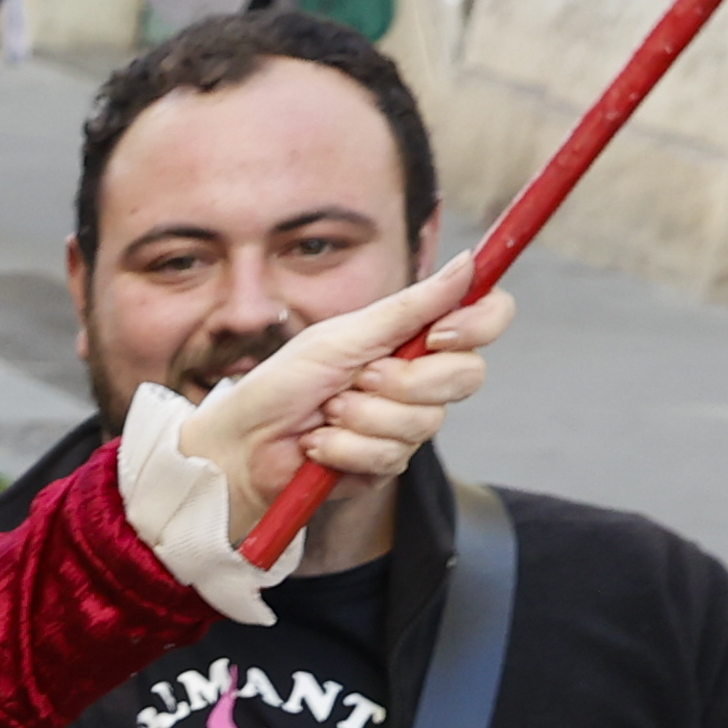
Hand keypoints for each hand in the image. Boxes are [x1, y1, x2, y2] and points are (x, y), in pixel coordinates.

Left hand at [172, 252, 511, 515]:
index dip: (478, 324)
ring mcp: (406, 425)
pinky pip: (390, 456)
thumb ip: (409, 307)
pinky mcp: (386, 464)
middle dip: (404, 381)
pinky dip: (344, 448)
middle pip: (466, 376)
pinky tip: (318, 444)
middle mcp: (419, 380)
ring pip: (424, 422)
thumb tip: (469, 263)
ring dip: (362, 416)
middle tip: (357, 378)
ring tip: (325, 412)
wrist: (242, 444)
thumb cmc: (283, 383)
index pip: (485, 319)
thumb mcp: (343, 336)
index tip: (439, 334)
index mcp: (412, 338)